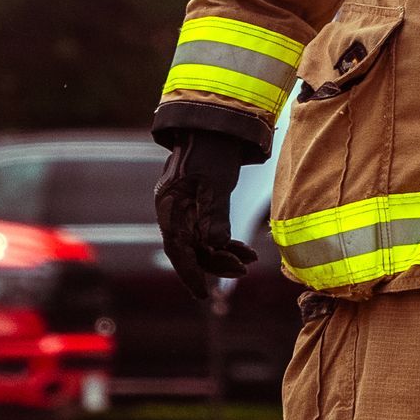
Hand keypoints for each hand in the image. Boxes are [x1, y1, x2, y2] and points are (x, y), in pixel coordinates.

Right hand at [154, 131, 257, 300]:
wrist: (217, 125)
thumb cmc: (214, 150)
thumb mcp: (217, 182)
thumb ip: (214, 215)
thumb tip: (215, 247)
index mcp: (170, 205)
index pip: (178, 248)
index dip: (190, 273)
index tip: (203, 294)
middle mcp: (173, 210)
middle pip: (189, 249)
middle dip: (214, 263)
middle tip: (242, 270)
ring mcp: (184, 209)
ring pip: (200, 243)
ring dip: (223, 254)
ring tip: (249, 260)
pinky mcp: (197, 206)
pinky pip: (207, 232)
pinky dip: (225, 242)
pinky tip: (245, 250)